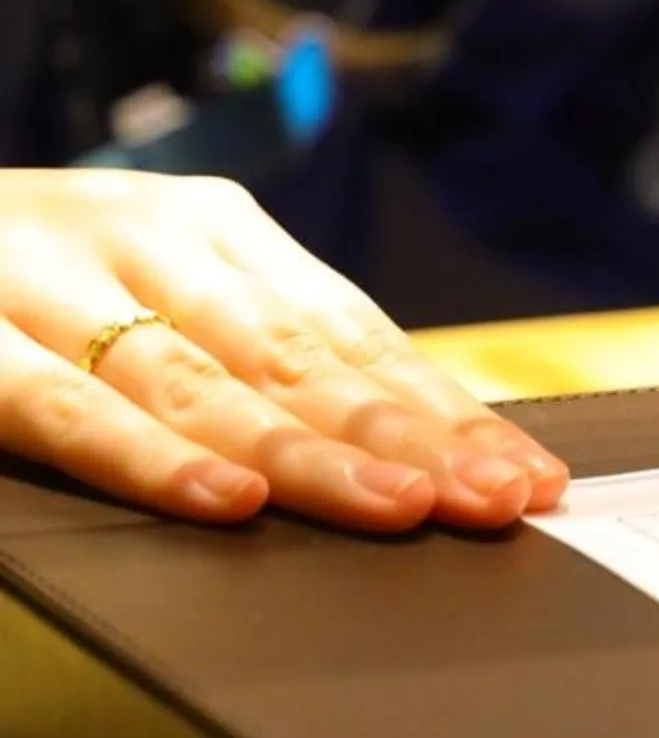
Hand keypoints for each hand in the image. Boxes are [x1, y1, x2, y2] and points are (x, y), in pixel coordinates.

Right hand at [0, 170, 566, 531]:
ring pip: (203, 380)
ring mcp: (48, 279)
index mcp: (212, 229)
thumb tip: (414, 451)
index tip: (529, 479)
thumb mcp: (152, 295)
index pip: (359, 333)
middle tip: (493, 502)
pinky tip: (223, 500)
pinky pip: (65, 406)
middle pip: (304, 358)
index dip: (451, 411)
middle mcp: (145, 237)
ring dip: (310, 454)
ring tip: (398, 508)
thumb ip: (257, 359)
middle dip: (412, 438)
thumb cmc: (24, 283)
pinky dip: (150, 457)